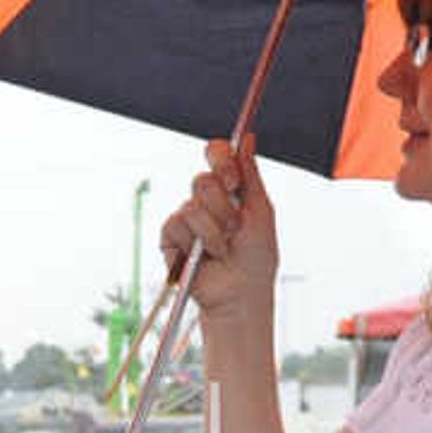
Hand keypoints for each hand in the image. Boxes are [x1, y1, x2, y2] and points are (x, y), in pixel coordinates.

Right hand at [162, 136, 279, 328]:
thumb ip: (251, 174)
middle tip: (235, 226)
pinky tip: (204, 256)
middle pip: (202, 179)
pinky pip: (176, 225)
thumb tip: (248, 139)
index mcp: (229, 189)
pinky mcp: (169, 238)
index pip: (216, 154)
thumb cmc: (257, 257)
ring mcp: (186, 219)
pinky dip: (195, 242)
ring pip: (191, 206)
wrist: (240, 293)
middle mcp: (205, 200)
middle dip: (224, 206)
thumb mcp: (262, 211)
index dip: (221, 160)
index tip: (234, 181)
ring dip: (214, 231)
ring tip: (223, 250)